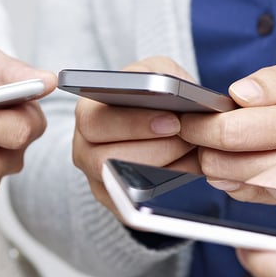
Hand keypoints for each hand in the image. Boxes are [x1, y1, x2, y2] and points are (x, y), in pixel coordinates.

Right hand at [71, 56, 198, 216]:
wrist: (160, 119)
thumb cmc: (154, 94)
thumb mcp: (156, 71)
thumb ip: (161, 74)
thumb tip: (173, 92)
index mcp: (86, 114)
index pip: (94, 122)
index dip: (132, 124)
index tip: (172, 121)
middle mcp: (84, 149)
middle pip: (106, 160)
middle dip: (155, 149)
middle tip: (187, 138)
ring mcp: (97, 179)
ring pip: (123, 183)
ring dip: (164, 168)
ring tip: (192, 151)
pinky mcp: (114, 201)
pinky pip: (134, 206)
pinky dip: (165, 188)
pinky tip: (187, 168)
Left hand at [182, 57, 275, 195]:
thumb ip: (273, 80)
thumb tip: (240, 95)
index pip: (235, 131)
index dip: (202, 125)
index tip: (189, 118)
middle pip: (230, 165)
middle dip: (204, 149)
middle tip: (196, 135)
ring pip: (236, 185)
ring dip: (215, 168)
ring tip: (213, 148)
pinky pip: (250, 198)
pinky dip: (232, 183)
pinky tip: (232, 166)